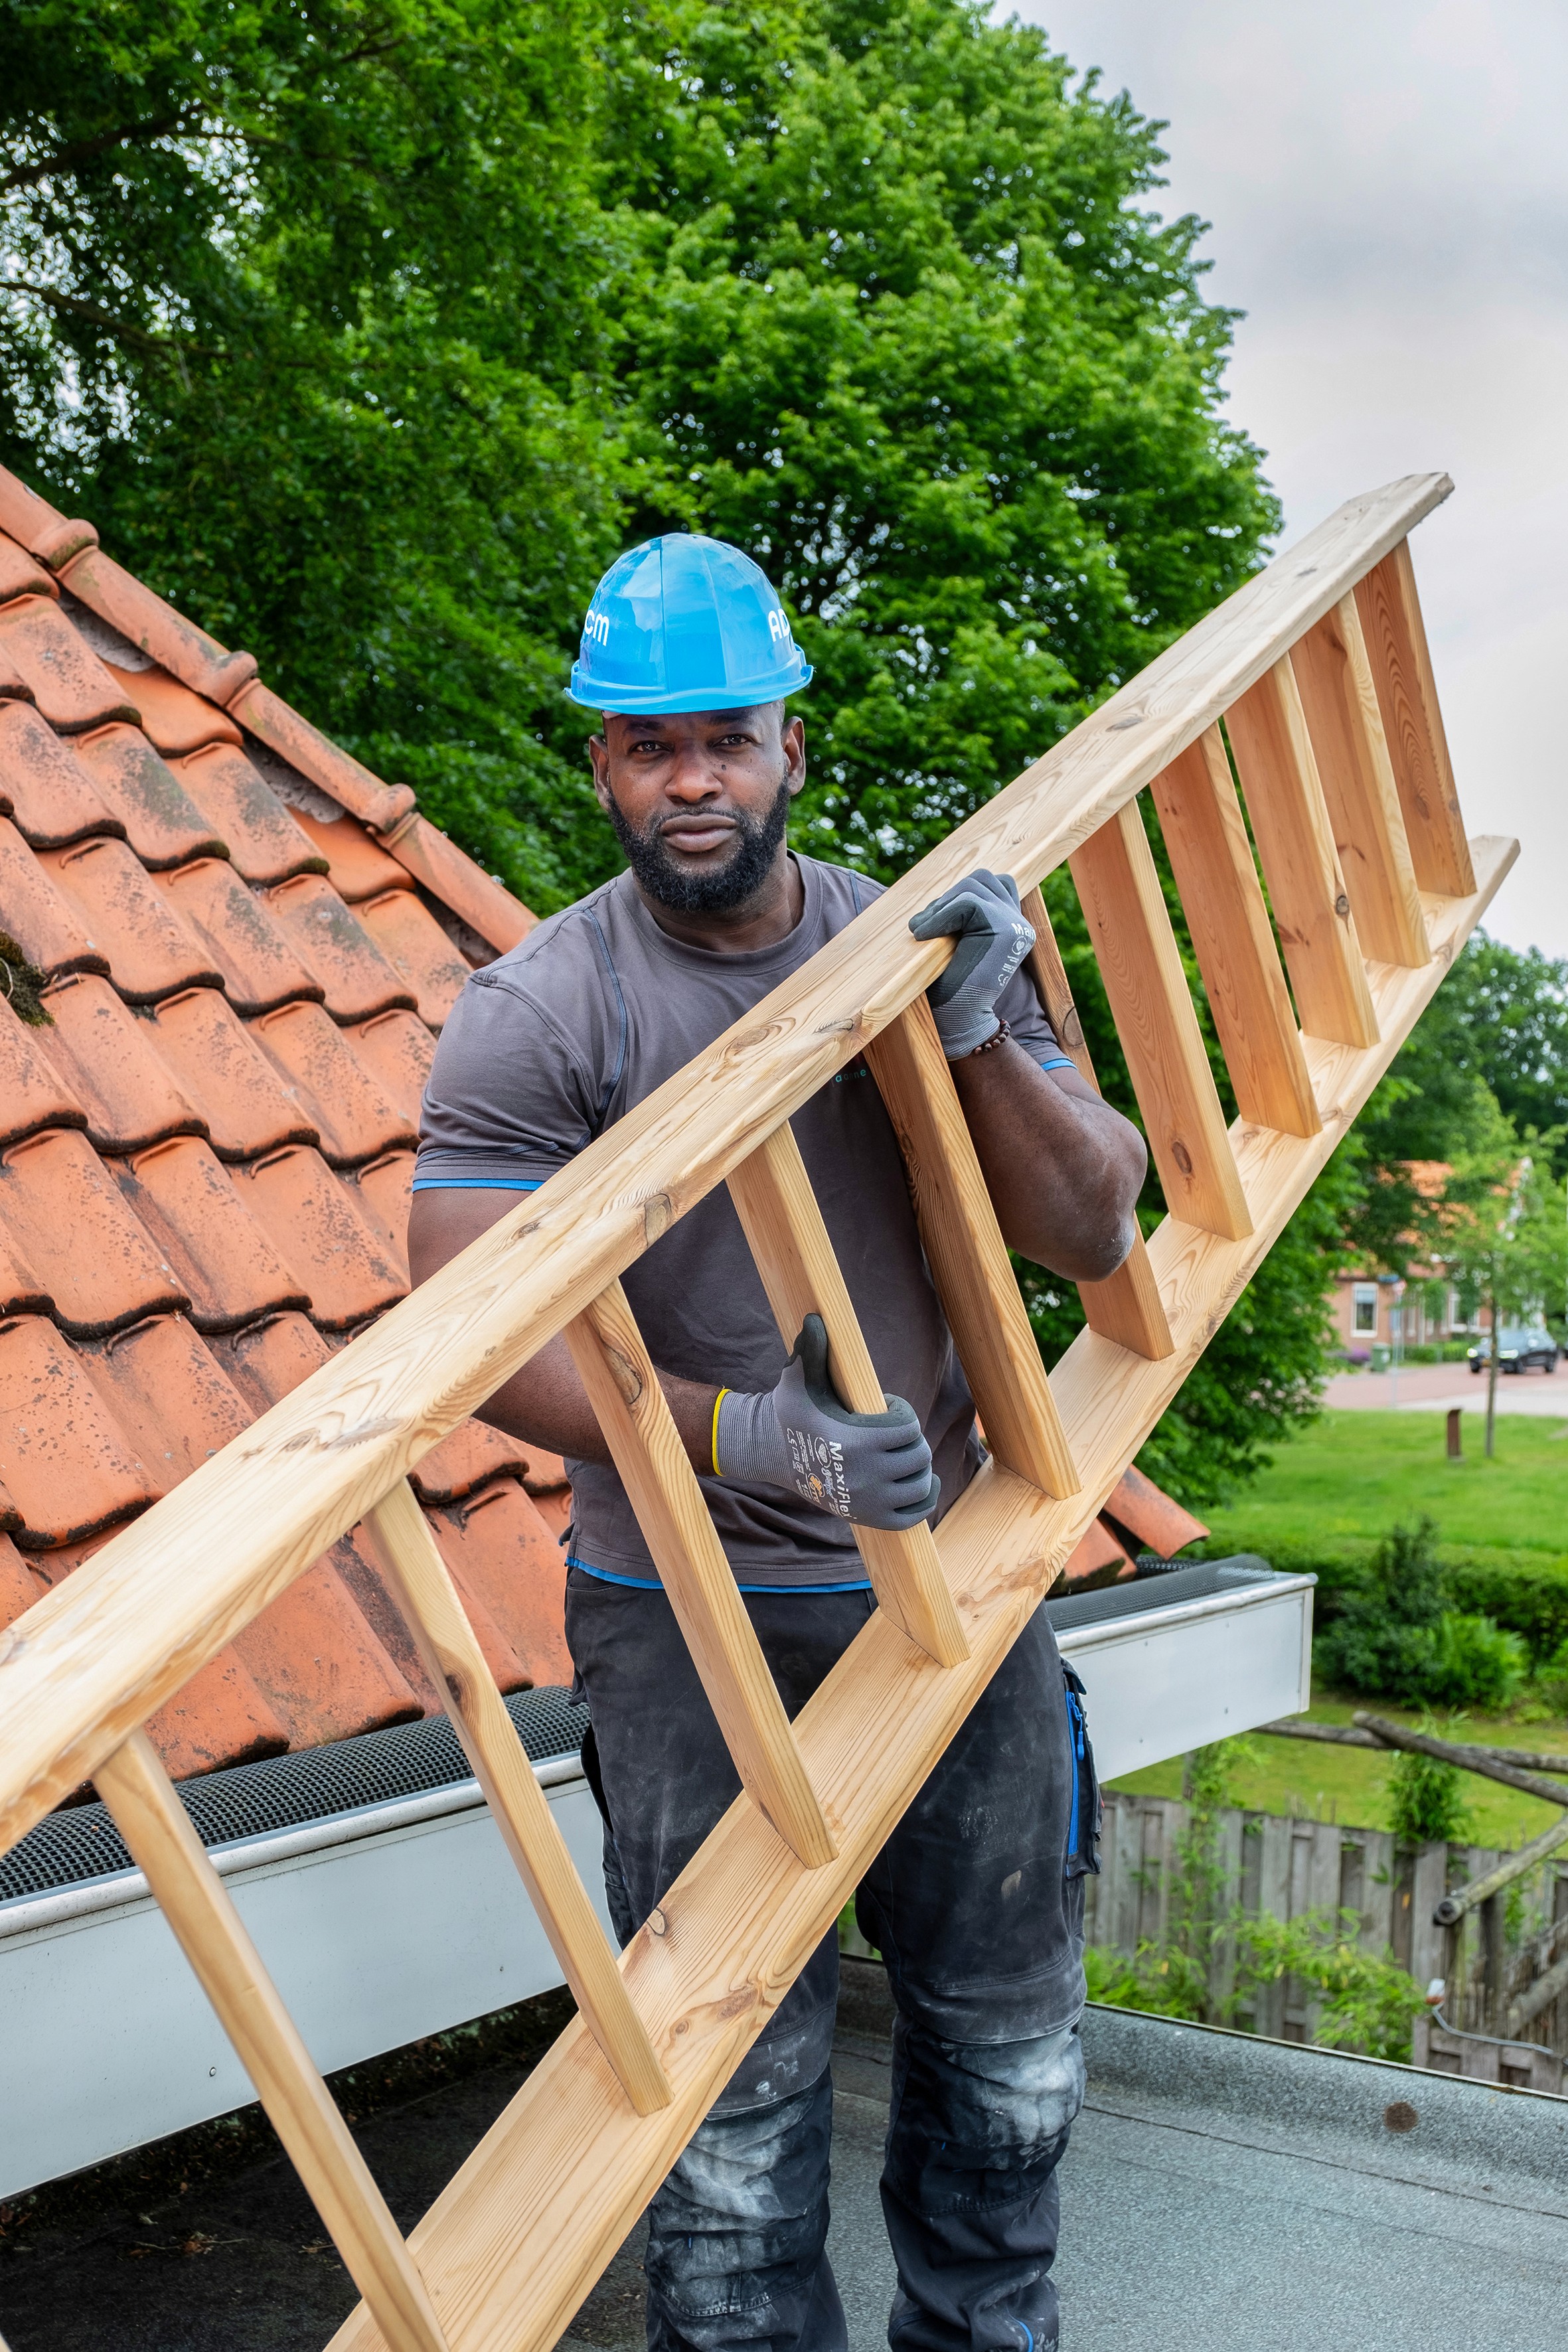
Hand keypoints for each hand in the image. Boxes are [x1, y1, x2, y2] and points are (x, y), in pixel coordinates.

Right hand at [714, 1316, 939, 1530]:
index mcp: (856, 1442)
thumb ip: (812, 1351)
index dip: (902, 1413)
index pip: (909, 1428)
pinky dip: (924, 1498)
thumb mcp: (798, 1380)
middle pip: (919, 1456)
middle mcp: (866, 1477)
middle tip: (894, 1432)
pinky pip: (914, 1515)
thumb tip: (815, 1320)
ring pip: (921, 1484)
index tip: (886, 1408)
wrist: (773, 1455)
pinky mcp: (870, 1518)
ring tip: (903, 1454)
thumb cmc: (790, 1413)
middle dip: (912, 1439)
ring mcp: (869, 1502)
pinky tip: (920, 1482)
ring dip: (919, 1467)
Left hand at [909, 868, 1034, 1058]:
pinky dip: (940, 916)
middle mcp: (1020, 924)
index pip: (994, 882)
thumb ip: (961, 916)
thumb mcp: (957, 942)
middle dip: (948, 896)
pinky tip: (923, 935)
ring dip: (941, 906)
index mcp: (1013, 926)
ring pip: (973, 886)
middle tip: (925, 925)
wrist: (959, 1021)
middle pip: (982, 879)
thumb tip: (944, 890)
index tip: (936, 920)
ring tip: (922, 931)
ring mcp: (1016, 926)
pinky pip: (967, 903)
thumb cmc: (949, 985)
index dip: (960, 893)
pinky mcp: (1005, 931)